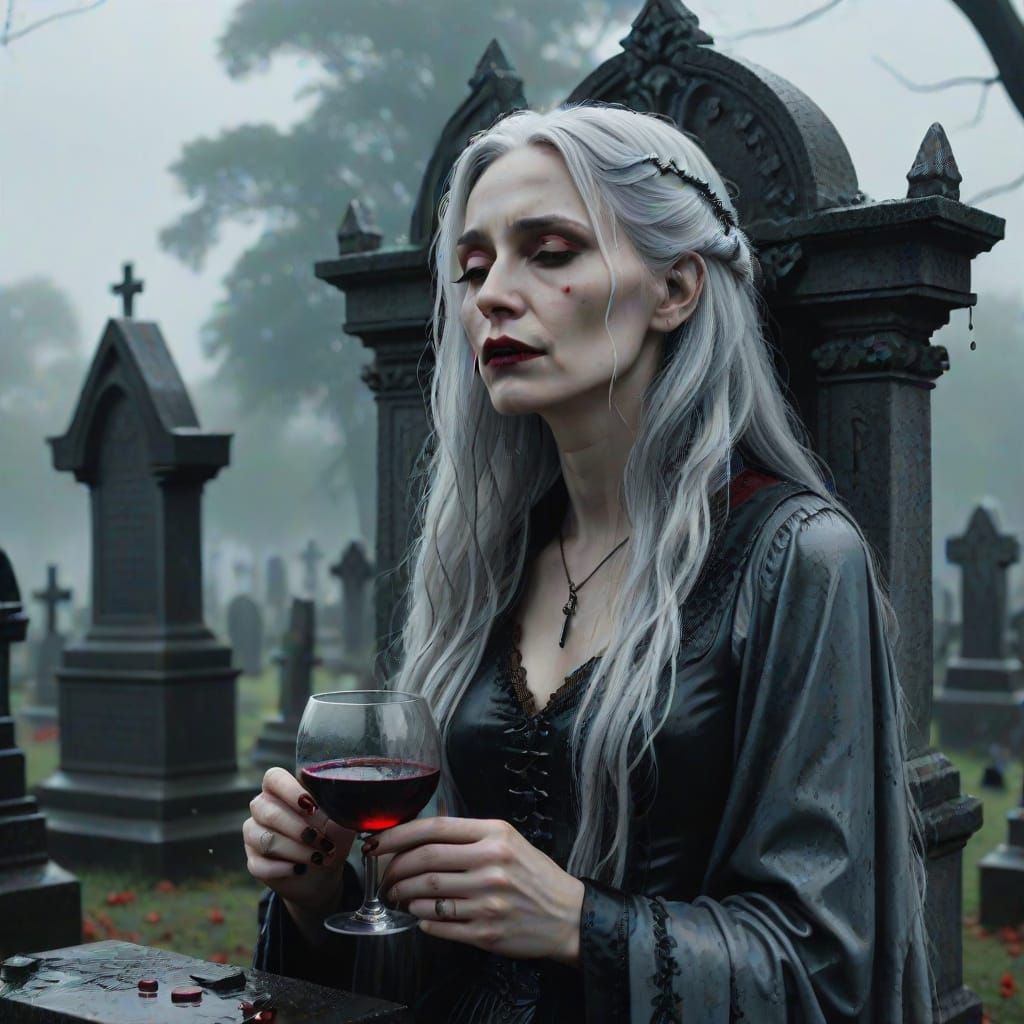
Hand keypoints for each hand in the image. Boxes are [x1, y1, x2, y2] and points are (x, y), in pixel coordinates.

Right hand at [244, 766, 356, 916]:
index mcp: (281, 790)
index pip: (274, 778)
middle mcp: (262, 808)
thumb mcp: (341, 821)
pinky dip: (284, 868)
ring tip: (319, 857)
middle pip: (269, 812)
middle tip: (324, 842)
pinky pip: (261, 864)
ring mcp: (254, 834)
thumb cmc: (331, 836)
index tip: (312, 806)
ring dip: (296, 850)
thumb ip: (337, 810)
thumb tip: (334, 808)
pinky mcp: (253, 861)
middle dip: (300, 829)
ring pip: (265, 840)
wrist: (323, 873)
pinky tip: (300, 869)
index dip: (290, 790)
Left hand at [369, 817, 583, 964]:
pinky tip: (420, 916)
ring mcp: (487, 900)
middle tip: (384, 876)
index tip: (378, 842)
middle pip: (424, 862)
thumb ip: (470, 834)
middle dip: (394, 869)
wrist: (567, 916)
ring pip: (426, 895)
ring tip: (399, 896)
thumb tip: (423, 833)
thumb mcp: (509, 840)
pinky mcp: (485, 932)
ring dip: (403, 896)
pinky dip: (422, 920)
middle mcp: (490, 864)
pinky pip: (439, 925)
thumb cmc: (536, 876)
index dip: (398, 834)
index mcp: (495, 835)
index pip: (435, 828)